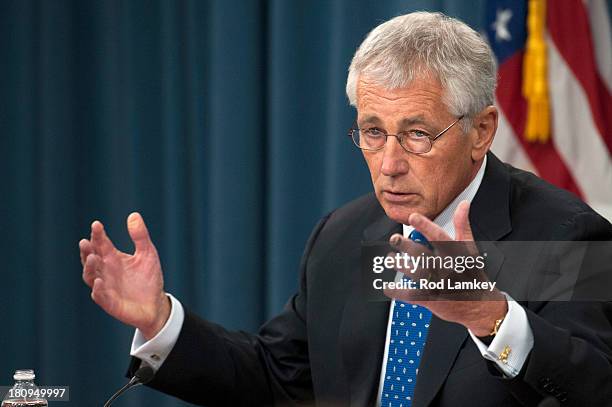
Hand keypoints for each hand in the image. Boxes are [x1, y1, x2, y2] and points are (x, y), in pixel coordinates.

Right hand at [79, 212, 170, 339]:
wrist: (156, 303)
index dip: (97, 234)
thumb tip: (134, 215)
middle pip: (91, 259)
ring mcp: (106, 287)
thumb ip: (140, 236)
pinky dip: (98, 289)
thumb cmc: (148, 278)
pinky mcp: (110, 302)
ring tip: (92, 257)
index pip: (101, 244)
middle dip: (87, 250)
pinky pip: (101, 296)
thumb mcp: (147, 253)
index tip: (96, 225)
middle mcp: (105, 271)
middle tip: (85, 242)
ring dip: (89, 267)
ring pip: (90, 276)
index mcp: (112, 258)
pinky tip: (98, 281)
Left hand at [384, 201, 507, 336]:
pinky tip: (387, 287)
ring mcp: (438, 284)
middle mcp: (446, 268)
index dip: (425, 226)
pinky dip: (397, 291)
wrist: (479, 305)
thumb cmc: (472, 273)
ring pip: (415, 273)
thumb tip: (464, 204)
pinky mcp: (431, 299)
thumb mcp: (470, 248)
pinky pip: (410, 294)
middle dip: (406, 246)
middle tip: (394, 238)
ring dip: (399, 265)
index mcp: (454, 253)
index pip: (438, 237)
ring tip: (390, 259)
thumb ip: (463, 225)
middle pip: (422, 254)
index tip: (412, 217)